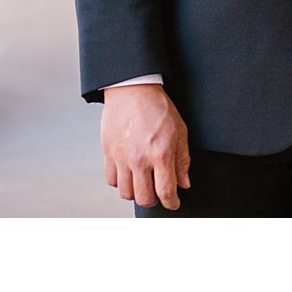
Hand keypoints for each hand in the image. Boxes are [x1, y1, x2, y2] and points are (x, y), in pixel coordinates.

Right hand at [101, 83, 190, 210]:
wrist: (132, 89)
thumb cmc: (157, 107)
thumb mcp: (179, 131)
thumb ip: (182, 160)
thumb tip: (183, 183)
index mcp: (160, 154)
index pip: (166, 192)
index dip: (171, 203)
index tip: (173, 202)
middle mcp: (140, 159)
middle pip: (144, 198)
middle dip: (154, 201)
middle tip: (157, 194)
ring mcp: (122, 156)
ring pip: (126, 193)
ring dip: (135, 193)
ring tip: (141, 184)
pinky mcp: (108, 151)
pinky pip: (110, 179)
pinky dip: (119, 182)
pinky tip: (127, 174)